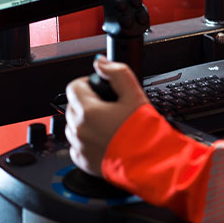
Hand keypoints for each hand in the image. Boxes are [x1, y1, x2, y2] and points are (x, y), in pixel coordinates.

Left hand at [65, 58, 148, 176]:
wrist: (149, 162)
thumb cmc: (144, 132)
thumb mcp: (135, 95)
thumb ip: (117, 73)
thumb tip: (100, 62)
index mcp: (88, 111)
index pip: (74, 86)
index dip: (89, 83)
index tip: (102, 90)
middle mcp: (78, 129)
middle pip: (73, 105)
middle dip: (89, 103)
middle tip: (111, 108)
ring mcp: (79, 146)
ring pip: (73, 126)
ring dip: (86, 122)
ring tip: (110, 125)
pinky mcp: (82, 161)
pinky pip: (77, 144)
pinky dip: (87, 140)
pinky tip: (106, 139)